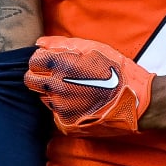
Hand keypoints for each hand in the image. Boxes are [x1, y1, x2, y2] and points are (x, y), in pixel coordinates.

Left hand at [25, 36, 152, 134]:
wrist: (135, 102)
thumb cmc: (116, 72)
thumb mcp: (93, 49)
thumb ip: (61, 44)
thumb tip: (39, 43)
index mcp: (62, 66)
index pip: (33, 61)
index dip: (42, 60)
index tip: (52, 62)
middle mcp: (57, 87)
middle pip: (30, 81)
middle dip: (40, 76)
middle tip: (59, 75)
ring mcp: (60, 107)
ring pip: (44, 96)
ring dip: (55, 92)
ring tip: (78, 90)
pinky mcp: (65, 123)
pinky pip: (56, 112)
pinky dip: (65, 107)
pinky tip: (82, 103)